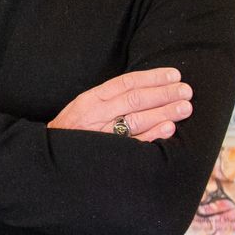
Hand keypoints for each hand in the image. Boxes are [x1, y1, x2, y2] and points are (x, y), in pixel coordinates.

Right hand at [49, 67, 191, 142]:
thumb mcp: (83, 109)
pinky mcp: (106, 153)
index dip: (152, 77)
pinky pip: (133, 143)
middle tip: (186, 91)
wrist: (48, 160)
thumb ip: (108, 100)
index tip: (174, 74)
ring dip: (163, 112)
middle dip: (164, 93)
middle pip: (135, 99)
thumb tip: (144, 89)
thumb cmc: (71, 133)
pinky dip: (152, 135)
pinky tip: (168, 128)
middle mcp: (95, 114)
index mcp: (91, 100)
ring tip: (185, 107)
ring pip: (136, 119)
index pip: (126, 83)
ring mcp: (100, 135)